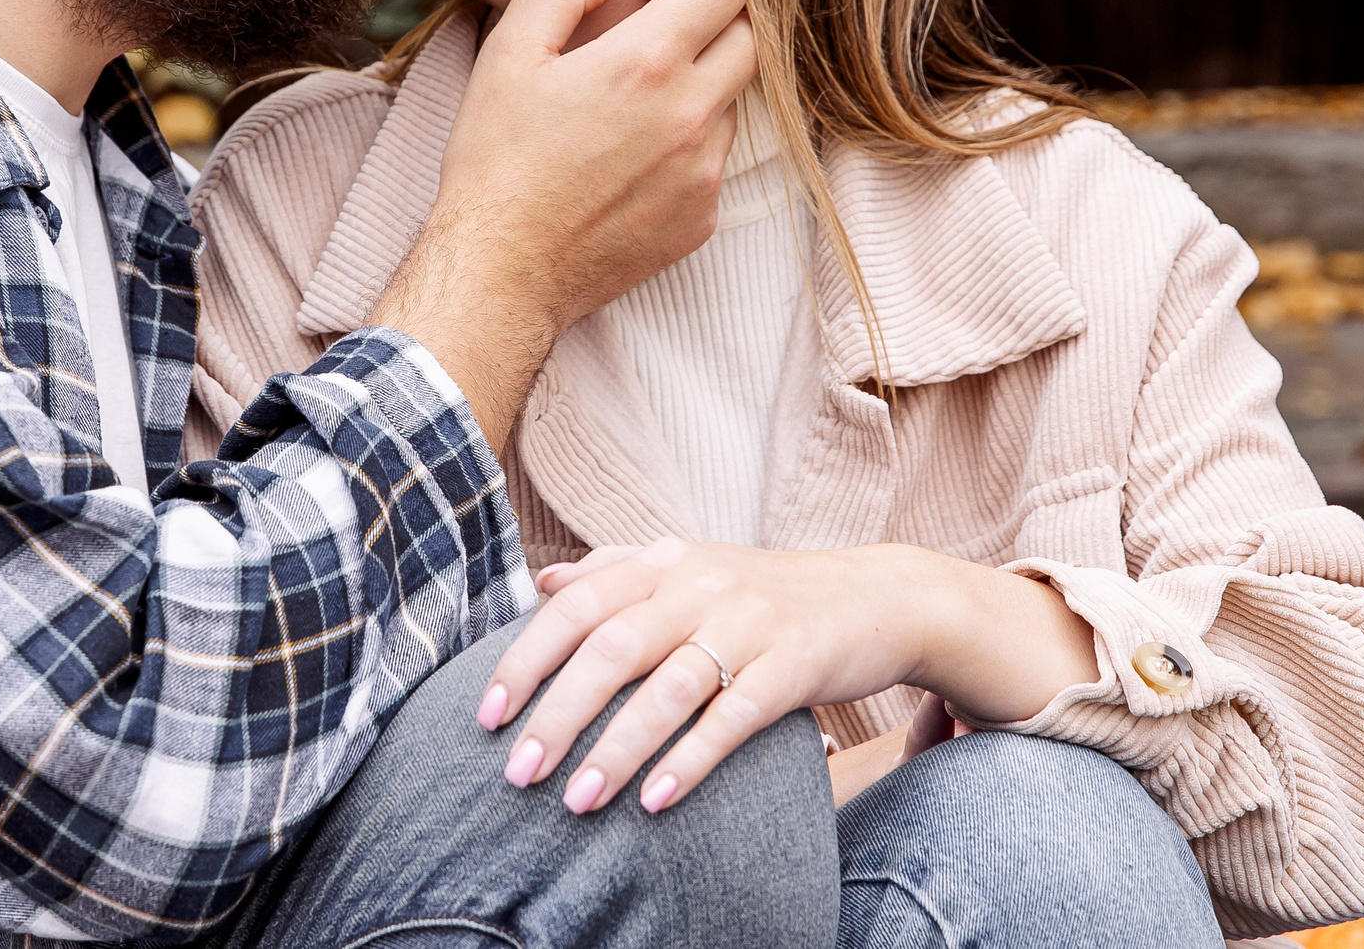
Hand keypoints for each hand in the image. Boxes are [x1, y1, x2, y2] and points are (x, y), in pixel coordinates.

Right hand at [372, 0, 753, 448]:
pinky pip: (715, 159)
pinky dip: (686, 142)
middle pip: (748, 38)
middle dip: (706, 20)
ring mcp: (705, 171)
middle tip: (653, 29)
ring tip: (631, 100)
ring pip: (733, 100)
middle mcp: (692, 115)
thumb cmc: (496, 161)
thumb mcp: (507, 54)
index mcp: (648, 64)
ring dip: (697, 83)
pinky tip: (629, 156)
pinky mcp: (702, 217)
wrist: (502, 271)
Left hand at [475, 537, 1096, 813]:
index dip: (525, 658)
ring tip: (574, 802)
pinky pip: (734, 715)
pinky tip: (655, 801)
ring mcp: (750, 622)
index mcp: (664, 562)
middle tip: (518, 773)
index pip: (576, 604)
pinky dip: (691, 759)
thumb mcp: (691, 566)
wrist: (876, 597)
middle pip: (611, 647)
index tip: (487, 714)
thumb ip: (616, 569)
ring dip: (617, 749)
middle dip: (558, 714)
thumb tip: (542, 582)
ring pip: (668, 687)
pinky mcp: (795, 663)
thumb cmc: (765, 592)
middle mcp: (700, 584)